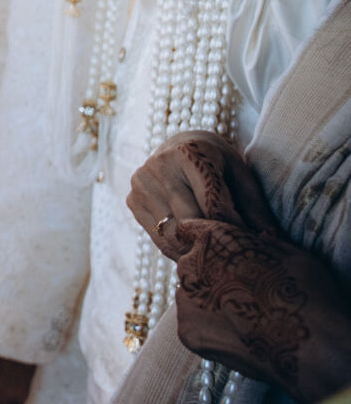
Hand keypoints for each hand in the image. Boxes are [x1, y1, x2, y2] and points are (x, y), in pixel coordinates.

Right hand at [126, 130, 273, 260]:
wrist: (179, 145)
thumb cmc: (217, 161)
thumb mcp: (241, 174)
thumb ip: (254, 206)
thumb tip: (271, 243)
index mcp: (190, 153)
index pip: (213, 203)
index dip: (234, 230)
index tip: (249, 247)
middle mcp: (160, 165)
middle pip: (189, 221)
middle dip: (214, 242)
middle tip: (233, 258)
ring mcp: (142, 183)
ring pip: (171, 234)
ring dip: (195, 251)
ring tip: (215, 259)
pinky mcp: (132, 199)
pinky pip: (157, 238)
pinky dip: (178, 250)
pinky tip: (194, 251)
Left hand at [172, 217, 350, 403]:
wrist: (309, 346)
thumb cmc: (306, 294)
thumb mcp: (292, 255)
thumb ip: (264, 244)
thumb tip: (260, 238)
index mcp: (213, 238)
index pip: (189, 231)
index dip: (206, 243)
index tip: (219, 254)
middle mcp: (190, 263)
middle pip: (191, 265)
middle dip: (209, 274)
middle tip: (242, 292)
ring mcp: (185, 298)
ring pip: (191, 296)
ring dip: (209, 302)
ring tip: (244, 317)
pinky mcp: (187, 330)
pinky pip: (194, 325)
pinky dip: (211, 330)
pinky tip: (239, 336)